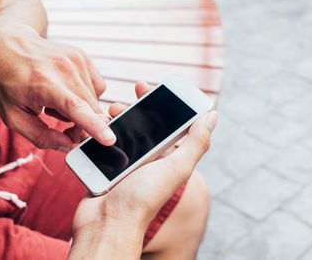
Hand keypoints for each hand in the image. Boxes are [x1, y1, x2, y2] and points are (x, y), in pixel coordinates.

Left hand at [0, 25, 115, 151]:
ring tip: (57, 103)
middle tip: (64, 128)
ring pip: (95, 101)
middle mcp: (64, 68)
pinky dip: (85, 96)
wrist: (7, 43)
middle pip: (90, 109)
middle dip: (82, 126)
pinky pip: (97, 87)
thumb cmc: (6, 78)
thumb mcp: (12, 116)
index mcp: (43, 82)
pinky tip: (67, 92)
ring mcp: (76, 60)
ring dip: (82, 110)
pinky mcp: (83, 57)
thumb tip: (68, 146)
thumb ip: (41, 136)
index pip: (75, 107)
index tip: (109, 139)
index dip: (94, 126)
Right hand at [68, 82, 217, 258]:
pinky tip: (98, 123)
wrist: (107, 223)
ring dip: (119, 116)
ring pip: (124, 130)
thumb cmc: (143, 198)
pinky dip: (103, 130)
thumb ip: (196, 142)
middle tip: (131, 93)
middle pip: (146, 124)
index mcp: (169, 157)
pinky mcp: (108, 166)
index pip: (172, 123)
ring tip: (111, 110)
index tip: (155, 88)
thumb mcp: (176, 168)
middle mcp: (150, 159)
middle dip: (139, 106)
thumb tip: (213, 116)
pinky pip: (106, 142)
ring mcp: (128, 162)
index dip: (166, 103)